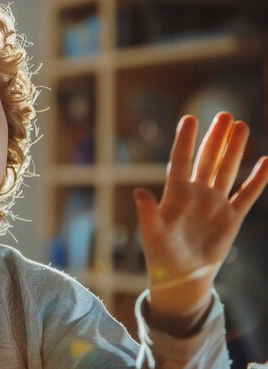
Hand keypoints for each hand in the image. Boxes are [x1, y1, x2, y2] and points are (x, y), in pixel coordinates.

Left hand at [133, 112, 267, 329]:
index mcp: (175, 195)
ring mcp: (214, 205)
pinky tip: (266, 161)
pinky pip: (247, 195)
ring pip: (226, 171)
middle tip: (225, 115)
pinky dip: (257, 179)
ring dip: (234, 151)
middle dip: (215, 138)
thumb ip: (148, 214)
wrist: (181, 278)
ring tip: (242, 127)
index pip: (180, 161)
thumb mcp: (152, 234)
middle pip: (207, 160)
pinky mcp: (231, 219)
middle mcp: (196, 195)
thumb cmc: (161, 256)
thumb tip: (139, 193)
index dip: (185, 140)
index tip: (190, 118)